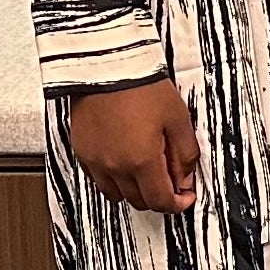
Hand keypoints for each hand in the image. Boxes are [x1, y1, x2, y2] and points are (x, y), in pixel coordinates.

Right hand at [64, 78, 202, 211]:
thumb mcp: (178, 119)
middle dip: (158, 196)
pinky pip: (99, 178)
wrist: (108, 66)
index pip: (160, 201)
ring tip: (147, 171)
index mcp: (141, 161)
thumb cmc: (142, 86)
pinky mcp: (83, 152)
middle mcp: (115, 166)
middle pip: (139, 201)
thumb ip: (185, 154)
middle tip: (171, 181)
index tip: (185, 197)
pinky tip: (126, 161)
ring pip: (117, 194)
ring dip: (135, 190)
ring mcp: (95, 161)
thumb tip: (186, 178)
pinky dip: (114, 178)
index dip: (177, 204)